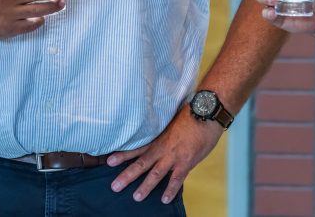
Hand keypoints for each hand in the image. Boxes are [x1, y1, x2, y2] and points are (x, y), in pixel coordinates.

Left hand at [107, 107, 221, 203]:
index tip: (109, 162)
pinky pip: (177, 179)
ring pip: (156, 174)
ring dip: (145, 186)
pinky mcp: (186, 162)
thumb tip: (155, 137)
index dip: (122, 155)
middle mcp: (162, 149)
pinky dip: (171, 190)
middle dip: (127, 176)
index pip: (136, 148)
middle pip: (141, 164)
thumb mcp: (171, 122)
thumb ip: (162, 133)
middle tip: (114, 187)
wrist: (205, 114)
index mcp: (157, 138)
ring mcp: (174, 156)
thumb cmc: (189, 115)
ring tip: (136, 197)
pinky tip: (164, 200)